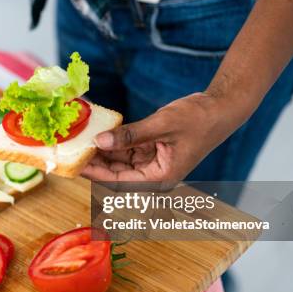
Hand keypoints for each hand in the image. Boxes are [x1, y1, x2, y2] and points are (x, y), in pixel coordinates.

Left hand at [82, 93, 243, 184]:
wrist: (220, 108)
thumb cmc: (199, 119)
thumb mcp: (161, 124)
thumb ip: (130, 135)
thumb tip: (100, 142)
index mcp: (160, 178)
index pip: (119, 182)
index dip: (95, 174)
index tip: (76, 164)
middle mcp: (154, 176)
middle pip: (116, 175)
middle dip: (95, 164)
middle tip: (72, 151)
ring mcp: (152, 164)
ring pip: (119, 163)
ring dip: (102, 153)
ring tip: (80, 141)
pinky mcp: (151, 151)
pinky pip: (126, 151)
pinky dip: (113, 144)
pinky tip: (98, 135)